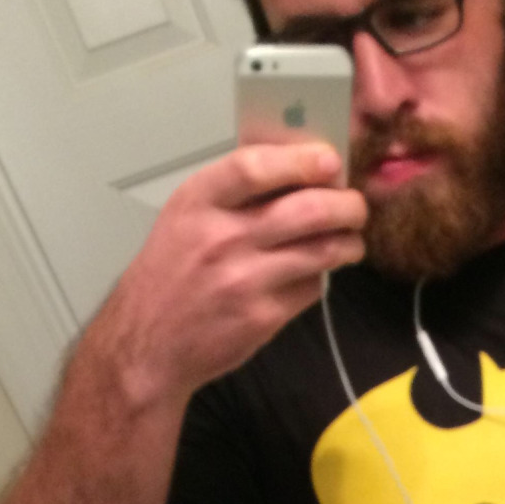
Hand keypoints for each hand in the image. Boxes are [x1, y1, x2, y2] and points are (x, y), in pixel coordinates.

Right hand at [105, 141, 366, 402]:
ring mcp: (244, 280)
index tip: (329, 160)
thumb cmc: (170, 276)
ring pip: (321, 251)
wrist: (148, 343)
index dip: (300, 161)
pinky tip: (315, 272)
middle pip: (306, 210)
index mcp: (198, 203)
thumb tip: (295, 166)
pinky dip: (321, 277)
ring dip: (348, 243)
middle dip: (345, 205)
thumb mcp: (185, 218)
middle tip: (355, 206)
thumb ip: (233, 193)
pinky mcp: (263, 316)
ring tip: (350, 240)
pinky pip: (311, 287)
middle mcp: (222, 239)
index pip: (255, 168)